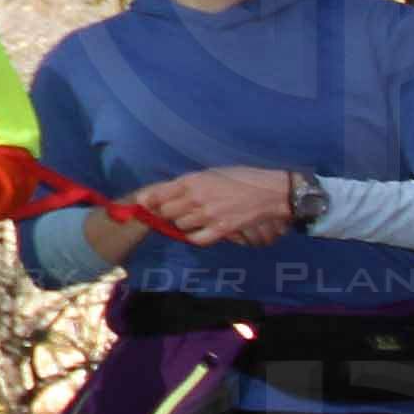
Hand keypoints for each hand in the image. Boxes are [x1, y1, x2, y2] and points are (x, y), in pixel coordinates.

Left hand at [126, 164, 296, 246]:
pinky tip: (200, 230)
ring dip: (183, 223)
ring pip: (179, 225)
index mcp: (193, 180)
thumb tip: (166, 192)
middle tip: (176, 211)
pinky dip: (194, 236)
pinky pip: (195, 239)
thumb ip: (188, 183)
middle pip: (166, 212)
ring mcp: (208, 215)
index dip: (149, 201)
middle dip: (167, 212)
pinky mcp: (221, 230)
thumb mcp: (211, 173)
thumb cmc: (241, 178)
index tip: (144, 204)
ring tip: (194, 218)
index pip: (159, 194)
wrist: (269, 192)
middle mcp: (196, 198)